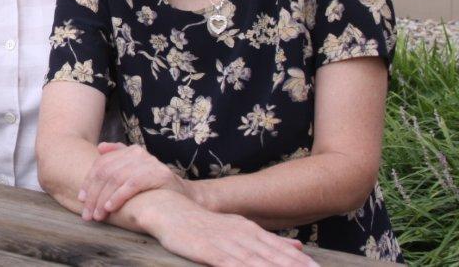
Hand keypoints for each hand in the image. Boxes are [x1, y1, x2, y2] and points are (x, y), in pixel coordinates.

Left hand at [79, 142, 189, 220]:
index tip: (81, 198)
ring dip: (103, 199)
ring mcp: (149, 162)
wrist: (184, 195)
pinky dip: (118, 197)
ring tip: (97, 214)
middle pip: (106, 172)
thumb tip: (100, 147)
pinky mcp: (158, 174)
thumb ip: (118, 158)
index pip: (101, 164)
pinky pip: (131, 185)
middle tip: (87, 213)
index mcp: (130, 151)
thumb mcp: (135, 171)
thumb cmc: (154, 186)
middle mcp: (138, 153)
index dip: (89, 181)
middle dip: (93, 194)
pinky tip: (110, 208)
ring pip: (116, 179)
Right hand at [143, 191, 316, 266]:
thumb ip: (269, 239)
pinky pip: (232, 266)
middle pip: (275, 258)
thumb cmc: (204, 223)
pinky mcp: (209, 252)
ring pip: (257, 263)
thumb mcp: (239, 226)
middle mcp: (242, 236)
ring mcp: (226, 244)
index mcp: (250, 230)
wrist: (169, 210)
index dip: (302, 263)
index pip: (282, 250)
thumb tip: (299, 246)